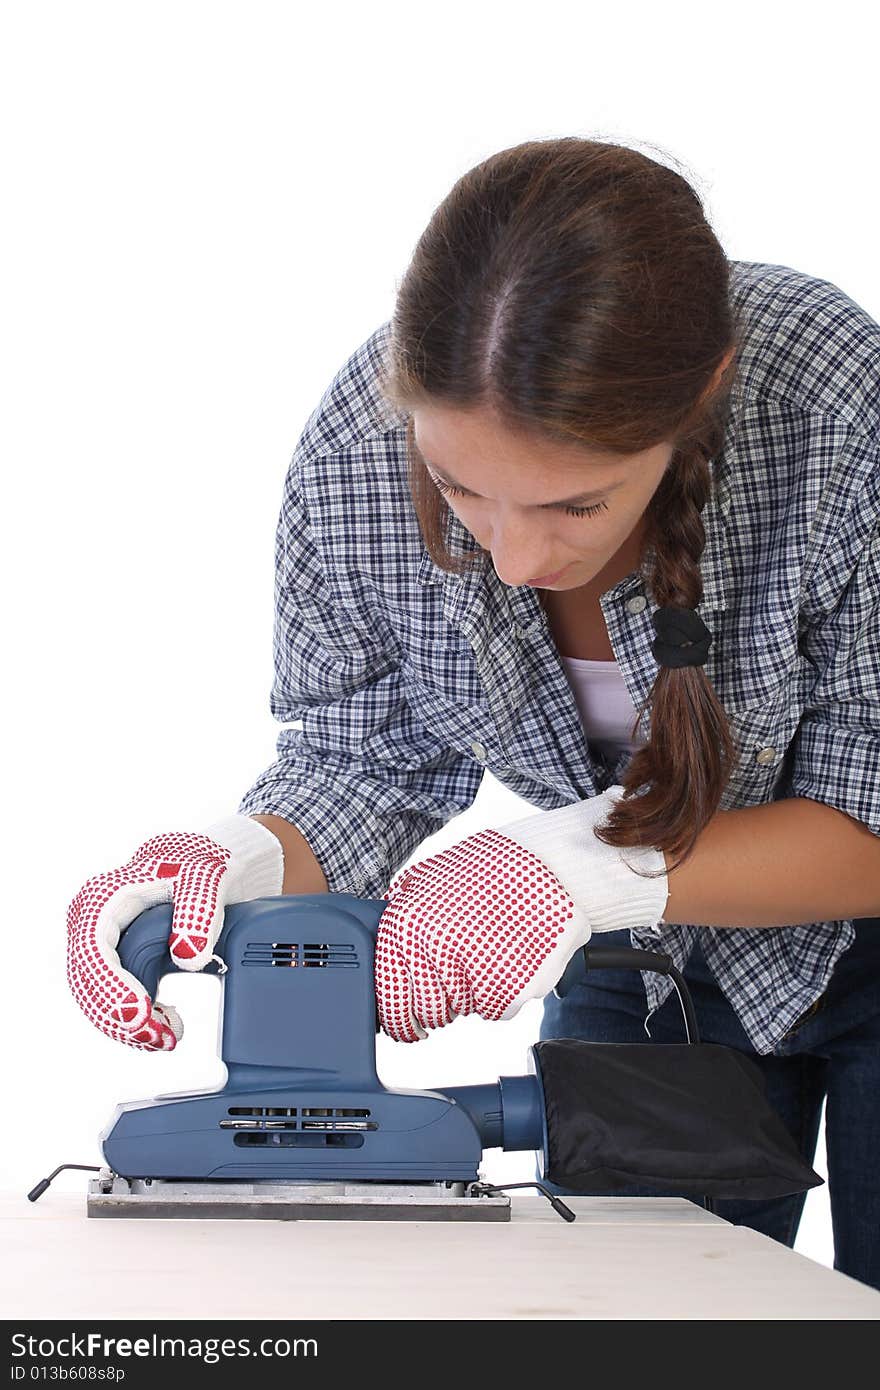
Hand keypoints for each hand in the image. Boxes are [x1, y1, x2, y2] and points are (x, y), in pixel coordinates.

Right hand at [66, 815, 283, 1050]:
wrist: (199, 864)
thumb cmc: (197, 864)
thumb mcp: (207, 878)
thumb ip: (199, 912)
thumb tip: (188, 956)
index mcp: (104, 898)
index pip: (95, 951)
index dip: (111, 987)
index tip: (138, 1016)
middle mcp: (91, 923)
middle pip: (89, 983)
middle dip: (121, 1019)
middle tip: (160, 1040)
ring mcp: (99, 944)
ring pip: (97, 997)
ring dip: (127, 1027)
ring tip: (166, 1039)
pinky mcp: (114, 962)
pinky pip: (114, 997)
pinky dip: (135, 1019)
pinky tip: (164, 1025)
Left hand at [374, 786, 667, 1042]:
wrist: (548, 862)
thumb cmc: (488, 868)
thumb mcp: (429, 879)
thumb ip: (403, 914)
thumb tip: (385, 955)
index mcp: (405, 927)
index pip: (390, 1001)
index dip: (399, 1019)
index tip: (408, 1024)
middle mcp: (432, 952)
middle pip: (429, 1012)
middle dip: (440, 1004)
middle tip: (459, 978)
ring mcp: (473, 972)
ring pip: (464, 1010)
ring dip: (474, 993)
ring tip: (490, 953)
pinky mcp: (512, 987)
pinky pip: (496, 1008)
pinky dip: (503, 992)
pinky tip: (509, 959)